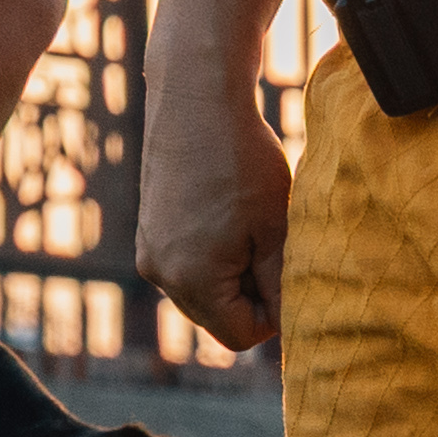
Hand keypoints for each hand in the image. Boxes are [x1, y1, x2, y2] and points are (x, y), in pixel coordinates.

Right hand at [138, 75, 292, 355]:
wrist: (195, 101)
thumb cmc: (244, 162)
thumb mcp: (276, 229)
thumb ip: (280, 285)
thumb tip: (288, 325)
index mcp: (190, 280)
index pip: (239, 336)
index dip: (273, 317)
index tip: (288, 273)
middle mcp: (159, 273)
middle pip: (218, 319)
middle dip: (251, 297)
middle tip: (272, 246)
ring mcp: (149, 252)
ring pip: (204, 294)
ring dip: (234, 276)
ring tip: (251, 227)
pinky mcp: (149, 232)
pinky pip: (187, 267)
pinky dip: (214, 256)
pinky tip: (230, 216)